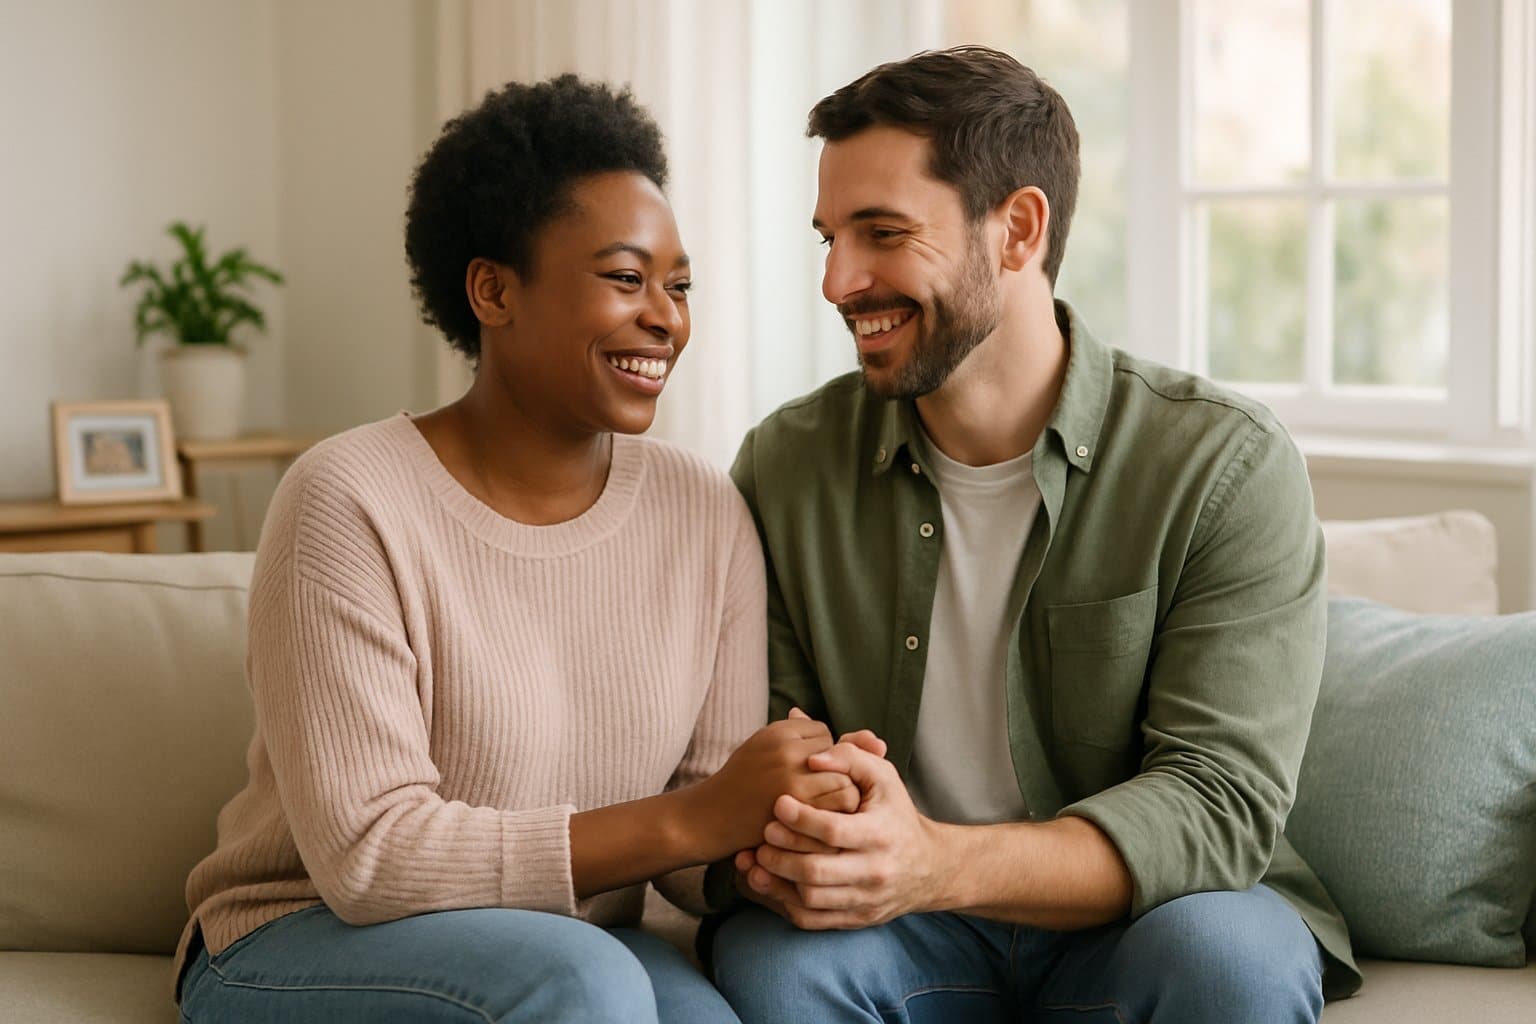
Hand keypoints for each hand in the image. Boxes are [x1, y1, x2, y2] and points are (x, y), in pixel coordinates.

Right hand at [696, 713, 857, 856]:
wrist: (706, 818)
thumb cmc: (740, 782)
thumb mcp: (766, 748)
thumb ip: (804, 737)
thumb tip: (865, 736)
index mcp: (779, 731)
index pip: (827, 736)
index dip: (826, 756)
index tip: (814, 772)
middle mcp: (786, 751)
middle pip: (841, 760)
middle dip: (842, 778)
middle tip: (831, 795)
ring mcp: (789, 783)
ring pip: (844, 788)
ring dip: (843, 803)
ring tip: (832, 813)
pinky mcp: (791, 814)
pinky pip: (833, 816)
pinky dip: (836, 824)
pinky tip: (825, 830)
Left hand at [741, 739, 946, 929]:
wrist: (928, 867)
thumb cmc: (895, 813)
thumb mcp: (883, 777)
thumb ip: (849, 757)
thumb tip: (813, 759)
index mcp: (881, 835)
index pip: (834, 831)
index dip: (800, 819)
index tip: (778, 803)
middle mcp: (874, 872)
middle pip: (816, 871)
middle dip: (781, 854)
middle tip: (762, 835)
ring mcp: (864, 900)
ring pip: (810, 899)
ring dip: (776, 881)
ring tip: (756, 860)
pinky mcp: (855, 919)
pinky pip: (812, 920)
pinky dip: (785, 903)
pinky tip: (770, 882)